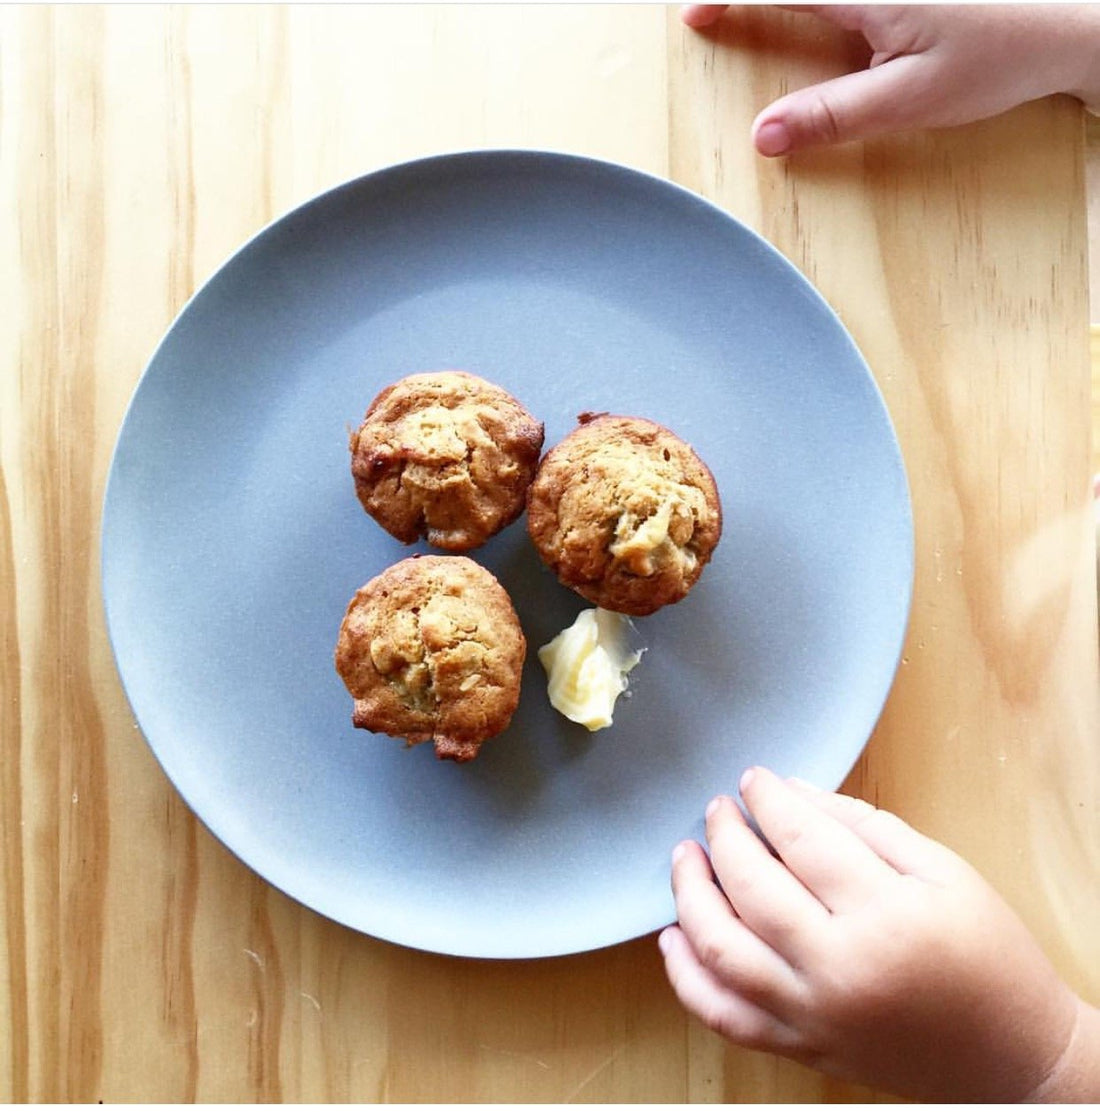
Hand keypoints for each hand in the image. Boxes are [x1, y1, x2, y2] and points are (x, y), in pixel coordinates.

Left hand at [660, 766, 1098, 1100]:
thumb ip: (863, 825)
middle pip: (751, 889)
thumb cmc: (987, 953)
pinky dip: (686, 977)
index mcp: (885, 914)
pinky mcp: (800, 1047)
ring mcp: (812, 1015)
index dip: (768, 800)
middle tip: (719, 808)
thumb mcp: (943, 870)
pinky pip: (723, 1016)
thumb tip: (791, 793)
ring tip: (686, 855)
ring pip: (721, 951)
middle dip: (724, 836)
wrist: (1012, 1056)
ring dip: (689, 894)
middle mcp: (839, 968)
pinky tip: (674, 936)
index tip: (752, 778)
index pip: (801, 839)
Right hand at [681, 4, 1099, 155]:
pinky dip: (813, 6)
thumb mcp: (911, 98)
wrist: (1073, 23)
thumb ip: (832, 116)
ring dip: (782, 1)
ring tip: (750, 14)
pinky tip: (804, 19)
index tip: (693, 14)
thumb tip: (764, 137)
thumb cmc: (1002, 55)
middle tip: (710, 10)